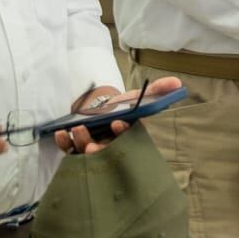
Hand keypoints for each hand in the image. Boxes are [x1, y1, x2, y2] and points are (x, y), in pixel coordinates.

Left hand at [56, 77, 184, 153]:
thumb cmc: (121, 107)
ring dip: (82, 144)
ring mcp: (94, 148)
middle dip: (100, 150)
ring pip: (88, 154)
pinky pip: (70, 150)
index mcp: (129, 136)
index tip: (118, 123)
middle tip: (92, 145)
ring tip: (78, 131)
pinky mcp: (77, 148)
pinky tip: (61, 133)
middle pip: (107, 153)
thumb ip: (156, 90)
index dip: (124, 134)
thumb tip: (177, 83)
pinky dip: (64, 143)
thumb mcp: (138, 96)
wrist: (99, 110)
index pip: (129, 140)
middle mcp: (112, 146)